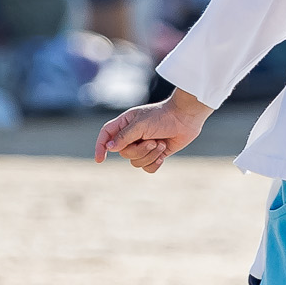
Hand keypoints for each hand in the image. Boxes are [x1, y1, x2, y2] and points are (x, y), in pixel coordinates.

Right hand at [94, 90, 209, 172]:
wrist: (185, 118)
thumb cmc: (162, 117)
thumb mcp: (140, 124)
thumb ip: (124, 136)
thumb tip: (110, 147)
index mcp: (125, 124)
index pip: (106, 135)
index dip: (100, 146)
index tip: (100, 159)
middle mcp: (132, 135)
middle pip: (124, 153)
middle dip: (139, 150)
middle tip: (153, 140)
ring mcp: (144, 145)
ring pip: (136, 162)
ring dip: (150, 155)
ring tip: (161, 143)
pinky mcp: (155, 154)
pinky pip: (147, 168)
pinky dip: (155, 162)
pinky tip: (163, 153)